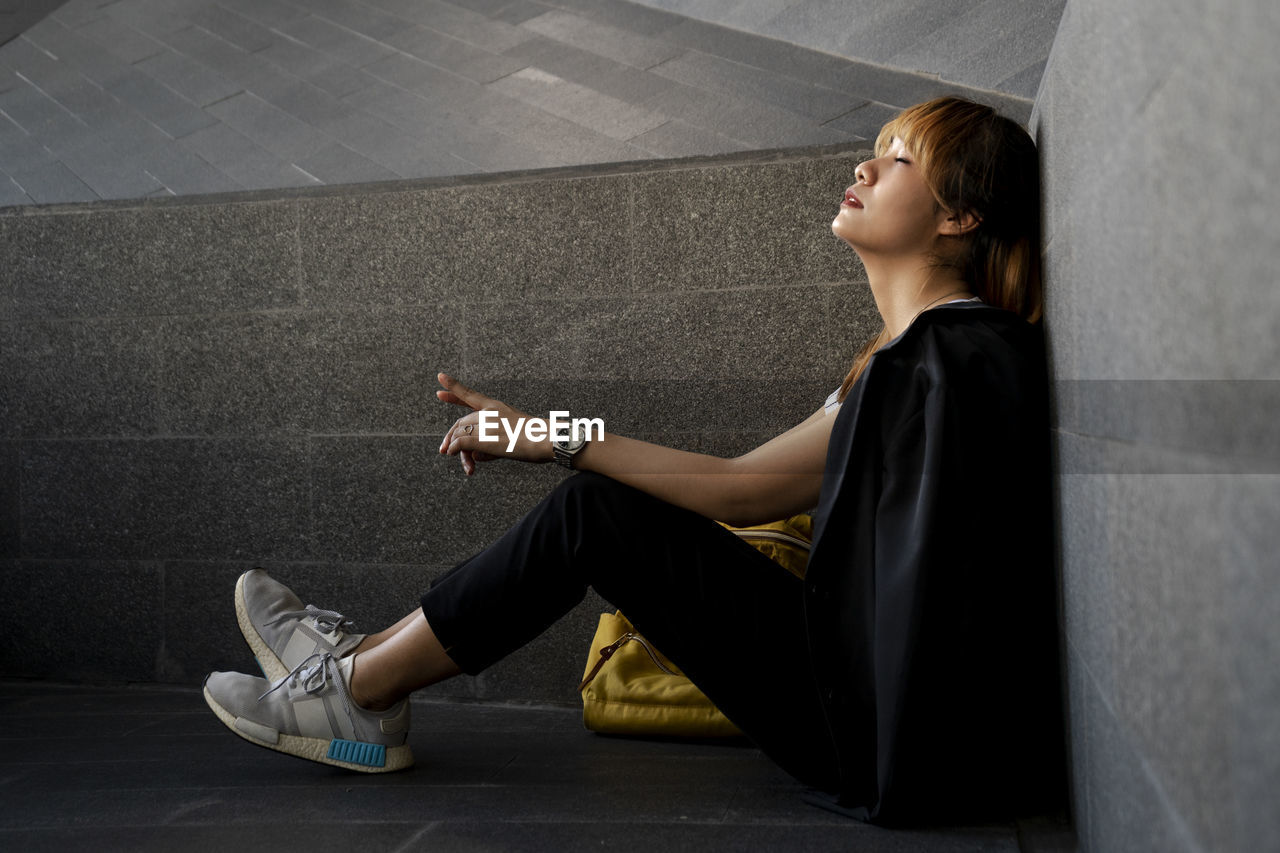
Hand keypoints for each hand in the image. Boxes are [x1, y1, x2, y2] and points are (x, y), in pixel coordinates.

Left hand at [436, 373, 551, 474]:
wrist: (549, 440)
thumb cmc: (538, 439)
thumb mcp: (512, 436)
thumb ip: (490, 444)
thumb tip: (474, 455)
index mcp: (498, 407)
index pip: (471, 396)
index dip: (454, 387)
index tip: (440, 378)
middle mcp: (490, 412)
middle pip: (462, 422)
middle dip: (451, 436)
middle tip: (444, 450)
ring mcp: (488, 424)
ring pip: (461, 433)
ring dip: (456, 449)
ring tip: (466, 465)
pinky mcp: (487, 438)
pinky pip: (462, 442)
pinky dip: (455, 449)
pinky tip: (453, 454)